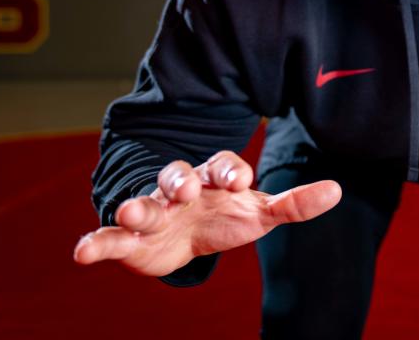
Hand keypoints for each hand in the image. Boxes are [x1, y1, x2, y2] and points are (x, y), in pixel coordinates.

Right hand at [73, 151, 340, 275]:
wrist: (185, 234)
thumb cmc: (225, 216)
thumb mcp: (260, 212)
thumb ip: (295, 204)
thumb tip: (337, 191)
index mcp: (215, 179)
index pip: (224, 166)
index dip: (231, 171)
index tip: (239, 180)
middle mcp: (182, 189)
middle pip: (178, 176)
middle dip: (180, 180)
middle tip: (185, 188)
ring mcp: (155, 211)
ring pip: (144, 204)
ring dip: (135, 206)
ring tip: (126, 213)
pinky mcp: (131, 239)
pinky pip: (111, 238)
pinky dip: (96, 243)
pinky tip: (81, 253)